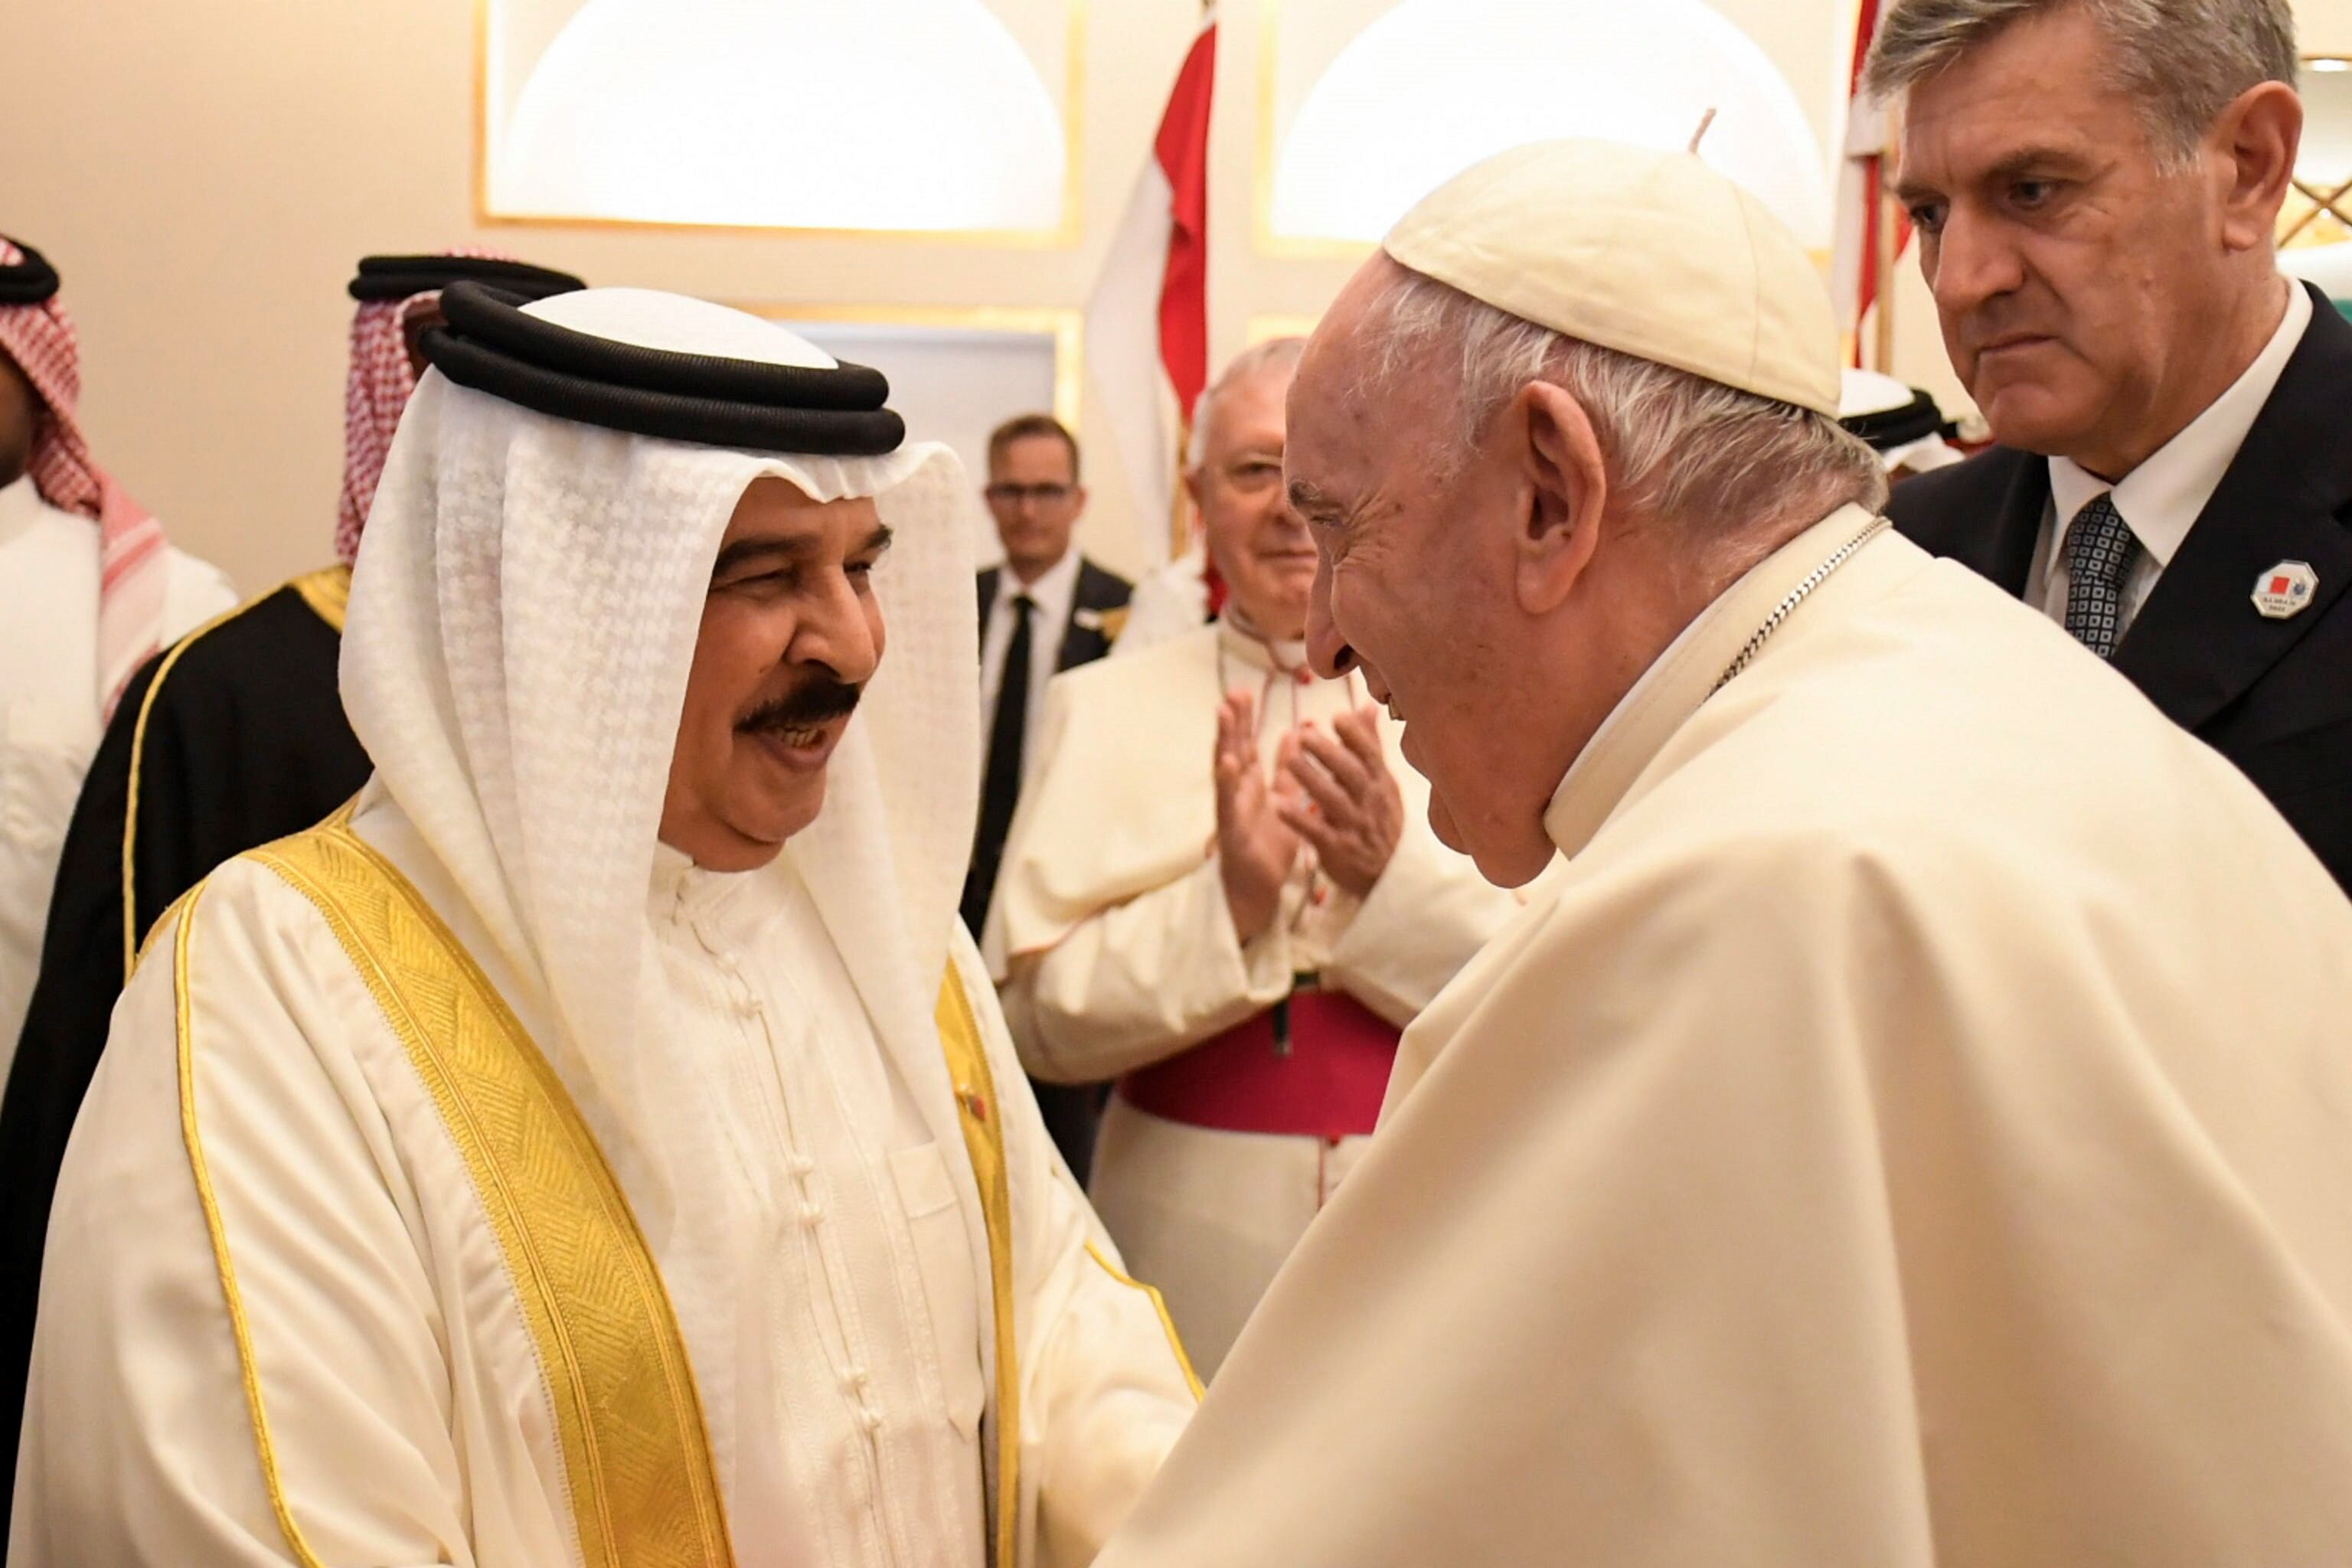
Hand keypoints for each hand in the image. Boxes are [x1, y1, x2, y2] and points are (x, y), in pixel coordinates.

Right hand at [1214, 690, 1302, 941]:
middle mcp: (1237, 792)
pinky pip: (1227, 803)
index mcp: (1250, 784)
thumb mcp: (1286, 801)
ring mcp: (1230, 808)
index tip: (1246, 691)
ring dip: (1224, 740)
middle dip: (1234, 721)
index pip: (1247, 745)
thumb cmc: (1269, 846)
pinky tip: (1226, 763)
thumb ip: (1288, 771)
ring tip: (1224, 714)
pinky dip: (1226, 782)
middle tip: (1235, 692)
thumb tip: (1295, 734)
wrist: (1258, 889)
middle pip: (1233, 749)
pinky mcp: (1230, 829)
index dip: (1246, 719)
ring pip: (1225, 769)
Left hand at [1279, 705, 1403, 898]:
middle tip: (1305, 734)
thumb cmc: (1381, 820)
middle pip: (1350, 775)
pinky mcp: (1337, 850)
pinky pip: (1316, 832)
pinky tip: (1278, 805)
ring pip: (1333, 801)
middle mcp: (1369, 803)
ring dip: (1311, 780)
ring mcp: (1354, 827)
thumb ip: (1370, 745)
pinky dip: (1298, 818)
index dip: (1356, 736)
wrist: (1390, 875)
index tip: (1337, 717)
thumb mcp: (1382, 783)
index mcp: (1380, 783)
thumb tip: (1366, 706)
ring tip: (1289, 761)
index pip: (1370, 756)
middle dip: (1329, 754)